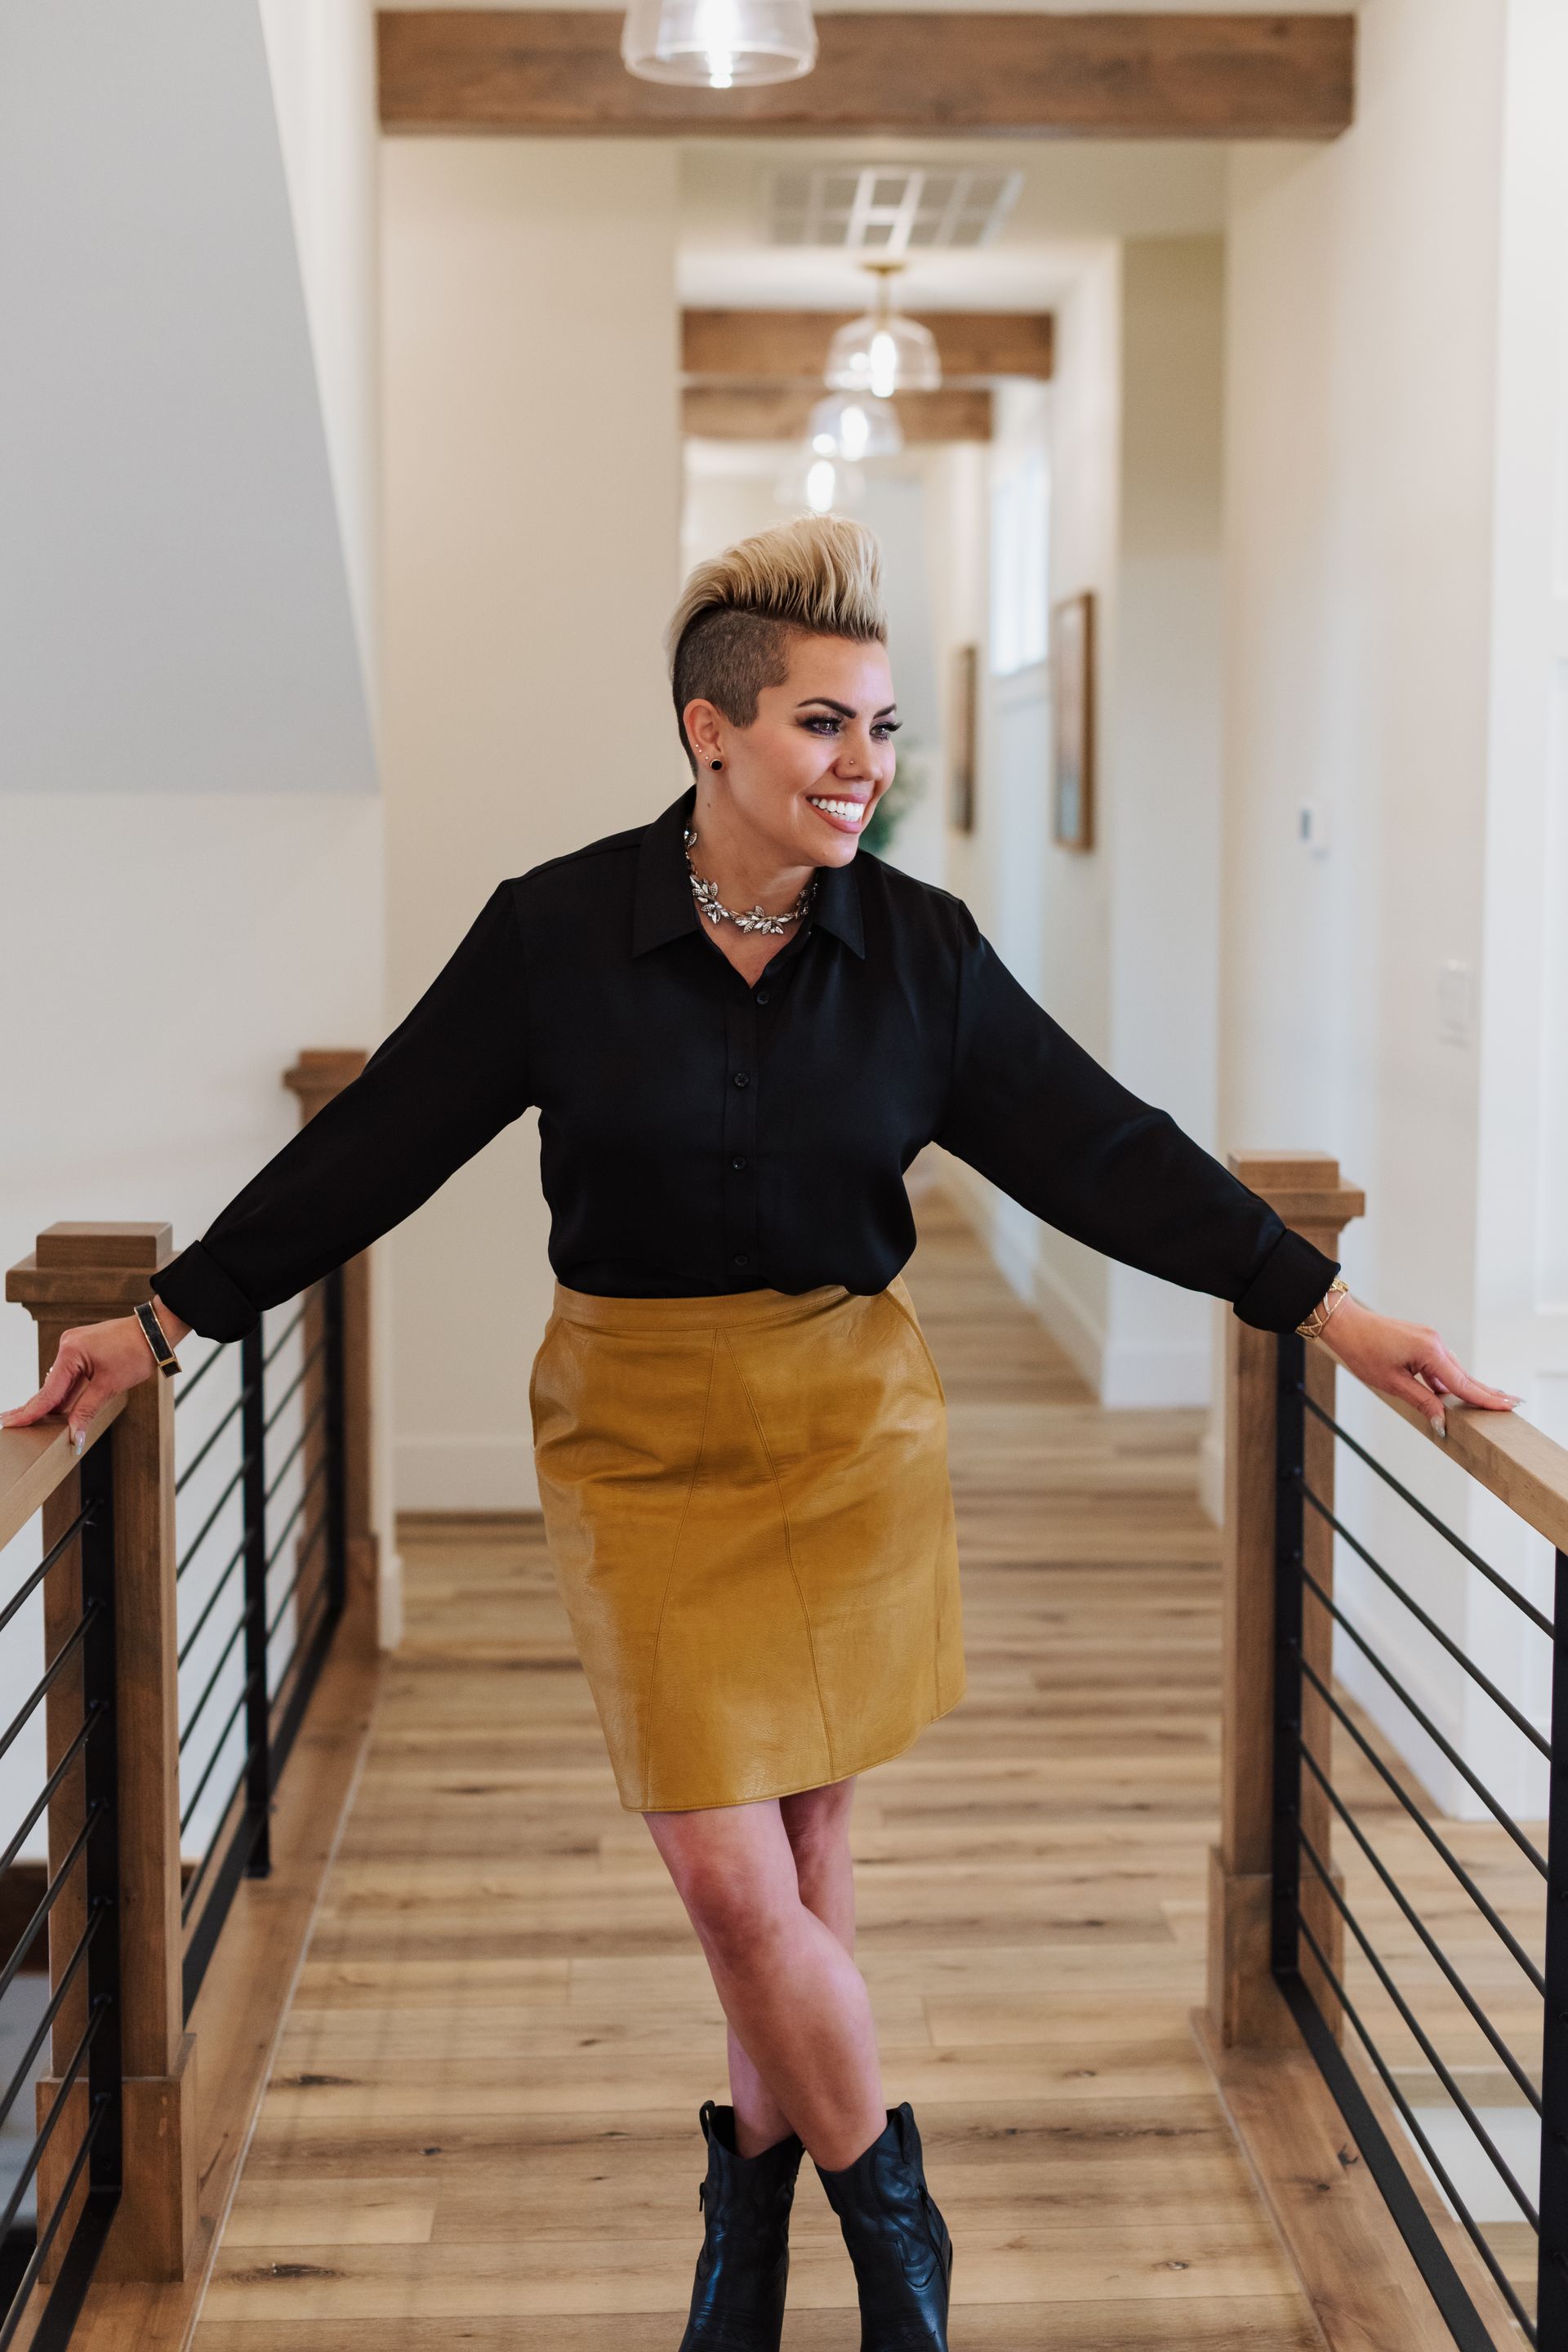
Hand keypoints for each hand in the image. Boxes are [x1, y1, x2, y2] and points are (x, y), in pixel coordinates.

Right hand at [1, 1301, 191, 1451]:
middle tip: (8, 1423)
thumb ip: (87, 1411)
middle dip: (34, 1408)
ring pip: (60, 1382)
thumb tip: (75, 1435)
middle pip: (50, 1386)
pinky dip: (66, 1392)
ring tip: (26, 1420)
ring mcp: (74, 1346)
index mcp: (70, 1352)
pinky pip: (70, 1375)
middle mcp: (67, 1346)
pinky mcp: (82, 1349)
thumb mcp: (110, 1386)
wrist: (154, 1332)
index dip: (30, 1412)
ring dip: (52, 1402)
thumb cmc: (136, 1352)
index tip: (11, 1423)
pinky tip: (56, 1408)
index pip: (48, 1391)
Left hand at [1316, 1295, 1520, 1435]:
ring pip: (1451, 1370)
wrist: (1346, 1324)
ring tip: (1490, 1402)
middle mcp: (1435, 1342)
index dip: (1486, 1398)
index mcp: (1430, 1352)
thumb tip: (1442, 1420)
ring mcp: (1428, 1339)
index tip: (1508, 1406)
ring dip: (1465, 1387)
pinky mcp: (1420, 1340)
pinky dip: (1446, 1379)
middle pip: (1463, 1375)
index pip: (1463, 1383)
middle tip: (1512, 1404)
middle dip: (1485, 1392)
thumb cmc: (1363, 1351)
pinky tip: (1450, 1394)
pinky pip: (1439, 1364)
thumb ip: (1422, 1401)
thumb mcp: (1392, 1383)